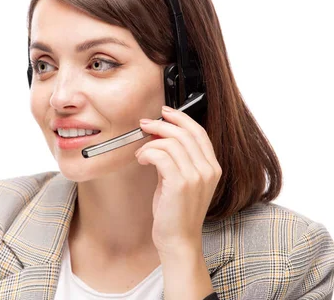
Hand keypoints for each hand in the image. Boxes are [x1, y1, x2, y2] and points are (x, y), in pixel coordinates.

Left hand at [135, 105, 221, 256]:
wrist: (178, 240)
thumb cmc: (176, 212)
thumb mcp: (181, 181)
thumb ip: (177, 159)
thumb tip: (159, 136)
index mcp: (212, 168)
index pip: (199, 132)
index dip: (180, 119)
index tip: (164, 112)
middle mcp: (208, 170)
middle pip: (184, 133)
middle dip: (160, 124)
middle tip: (144, 125)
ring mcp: (196, 176)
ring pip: (170, 142)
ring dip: (150, 143)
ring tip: (141, 154)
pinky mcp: (180, 183)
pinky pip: (160, 155)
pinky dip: (147, 153)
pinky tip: (141, 160)